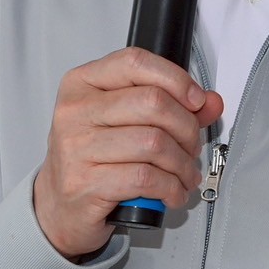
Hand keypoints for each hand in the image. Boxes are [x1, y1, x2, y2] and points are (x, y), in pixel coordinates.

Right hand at [32, 47, 223, 258]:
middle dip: (186, 127)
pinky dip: (171, 187)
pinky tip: (173, 191)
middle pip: (152, 103)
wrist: (58, 206)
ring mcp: (76, 147)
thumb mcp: (124, 121)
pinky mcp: (85, 184)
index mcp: (82, 83)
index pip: (135, 63)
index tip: (196, 101)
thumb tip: (210, 102)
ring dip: (182, 163)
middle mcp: (75, 111)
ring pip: (154, 143)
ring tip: (185, 173)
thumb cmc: (93, 157)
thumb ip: (170, 105)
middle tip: (191, 145)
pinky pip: (145, 178)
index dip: (175, 79)